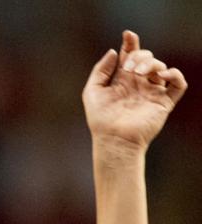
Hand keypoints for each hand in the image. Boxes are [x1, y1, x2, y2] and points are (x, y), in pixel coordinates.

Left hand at [83, 31, 186, 154]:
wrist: (113, 140)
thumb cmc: (100, 119)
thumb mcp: (93, 91)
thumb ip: (101, 70)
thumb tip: (113, 51)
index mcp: (122, 80)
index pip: (130, 56)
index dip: (130, 43)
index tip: (127, 35)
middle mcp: (138, 84)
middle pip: (146, 57)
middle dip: (138, 55)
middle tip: (128, 68)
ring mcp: (152, 92)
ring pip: (160, 67)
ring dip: (151, 64)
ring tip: (138, 73)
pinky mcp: (164, 102)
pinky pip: (178, 83)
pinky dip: (174, 74)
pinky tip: (161, 75)